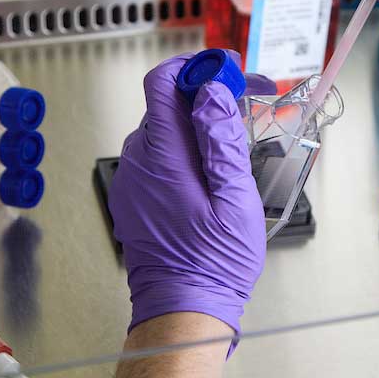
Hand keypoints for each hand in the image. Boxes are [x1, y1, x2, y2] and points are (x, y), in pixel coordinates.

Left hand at [108, 54, 265, 335]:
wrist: (183, 309)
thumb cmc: (213, 261)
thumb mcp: (233, 198)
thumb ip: (221, 140)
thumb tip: (211, 93)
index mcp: (161, 156)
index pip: (161, 83)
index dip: (193, 68)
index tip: (223, 72)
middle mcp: (138, 162)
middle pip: (166, 105)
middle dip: (204, 97)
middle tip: (245, 106)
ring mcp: (133, 180)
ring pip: (165, 131)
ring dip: (196, 126)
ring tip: (234, 146)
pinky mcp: (136, 196)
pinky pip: (159, 157)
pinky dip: (184, 151)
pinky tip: (212, 173)